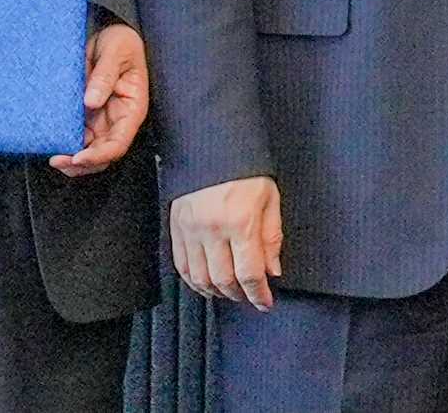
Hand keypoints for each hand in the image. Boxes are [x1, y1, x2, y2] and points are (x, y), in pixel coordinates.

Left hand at [51, 22, 150, 176]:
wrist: (108, 32)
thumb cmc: (120, 41)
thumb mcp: (116, 51)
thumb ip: (105, 75)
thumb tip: (91, 101)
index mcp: (132, 109)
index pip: (118, 143)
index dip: (99, 155)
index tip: (78, 157)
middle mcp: (117, 120)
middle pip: (103, 155)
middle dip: (82, 164)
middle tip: (58, 160)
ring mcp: (101, 120)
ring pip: (89, 150)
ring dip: (72, 159)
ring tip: (54, 157)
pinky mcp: (86, 115)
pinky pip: (77, 137)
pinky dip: (66, 143)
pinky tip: (52, 141)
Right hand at [170, 175, 284, 308]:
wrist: (213, 144)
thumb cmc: (246, 169)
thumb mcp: (270, 198)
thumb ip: (271, 237)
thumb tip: (272, 271)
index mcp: (241, 221)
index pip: (249, 273)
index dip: (259, 294)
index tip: (265, 302)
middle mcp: (213, 229)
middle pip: (224, 280)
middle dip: (240, 295)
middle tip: (250, 296)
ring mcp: (190, 229)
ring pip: (200, 278)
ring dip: (216, 292)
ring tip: (230, 291)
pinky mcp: (175, 226)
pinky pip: (181, 265)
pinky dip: (193, 280)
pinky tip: (206, 282)